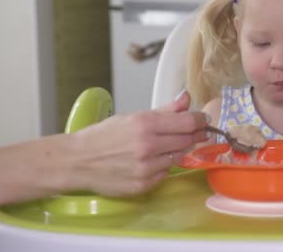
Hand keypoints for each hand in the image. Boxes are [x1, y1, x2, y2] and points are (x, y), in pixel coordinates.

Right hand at [68, 91, 207, 196]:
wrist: (78, 161)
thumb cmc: (103, 136)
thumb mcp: (133, 117)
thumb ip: (164, 110)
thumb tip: (186, 99)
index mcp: (145, 124)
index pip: (188, 122)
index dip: (201, 120)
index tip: (204, 120)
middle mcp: (148, 145)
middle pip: (187, 140)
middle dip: (194, 135)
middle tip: (196, 132)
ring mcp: (146, 167)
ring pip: (177, 157)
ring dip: (176, 151)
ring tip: (164, 146)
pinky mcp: (143, 184)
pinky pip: (164, 173)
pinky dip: (161, 166)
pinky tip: (150, 161)